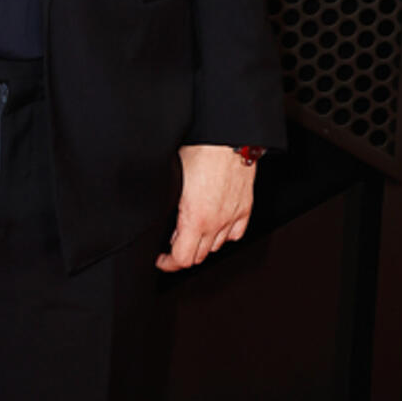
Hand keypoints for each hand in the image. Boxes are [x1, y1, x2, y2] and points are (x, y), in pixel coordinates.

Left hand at [156, 143, 255, 271]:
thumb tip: (156, 215)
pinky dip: (224, 235)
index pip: (182, 258)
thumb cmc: (200, 150)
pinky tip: (214, 226)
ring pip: (216, 247)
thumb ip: (167, 204)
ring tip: (190, 232)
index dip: (168, 263)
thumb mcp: (171, 178)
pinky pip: (235, 234)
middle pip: (199, 256)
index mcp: (195, 218)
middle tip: (171, 245)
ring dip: (202, 244)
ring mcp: (232, 216)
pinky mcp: (245, 208)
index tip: (160, 258)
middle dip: (182, 254)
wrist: (228, 137)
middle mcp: (216, 222)